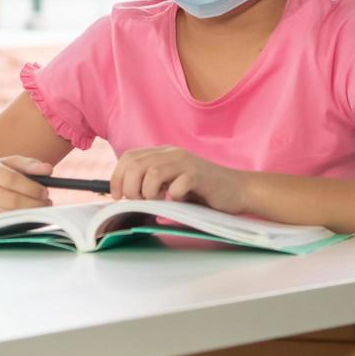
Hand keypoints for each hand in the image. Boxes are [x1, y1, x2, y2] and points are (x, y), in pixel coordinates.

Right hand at [0, 156, 53, 220]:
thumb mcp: (11, 164)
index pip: (11, 179)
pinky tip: (27, 216)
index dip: (31, 188)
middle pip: (11, 201)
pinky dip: (19, 222)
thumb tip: (48, 169)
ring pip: (8, 215)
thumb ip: (30, 164)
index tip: (45, 192)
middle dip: (34, 204)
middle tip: (46, 203)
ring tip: (39, 209)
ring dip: (29, 215)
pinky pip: (4, 225)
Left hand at [109, 146, 247, 212]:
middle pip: (136, 165)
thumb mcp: (170, 185)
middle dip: (130, 187)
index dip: (117, 177)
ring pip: (152, 173)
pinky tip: (178, 201)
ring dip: (148, 192)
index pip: (129, 157)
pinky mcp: (200, 175)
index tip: (117, 196)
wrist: (237, 191)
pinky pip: (177, 184)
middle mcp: (172, 154)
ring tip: (157, 201)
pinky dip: (172, 196)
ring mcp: (186, 162)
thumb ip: (151, 184)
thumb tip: (124, 195)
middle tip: (138, 201)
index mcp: (162, 154)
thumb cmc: (201, 192)